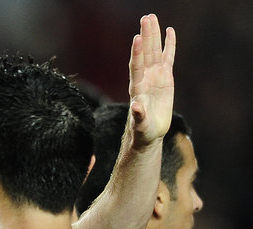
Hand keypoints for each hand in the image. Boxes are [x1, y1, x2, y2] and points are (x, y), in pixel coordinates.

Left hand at [128, 14, 175, 147]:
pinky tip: (169, 31)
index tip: (136, 38)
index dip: (136, 53)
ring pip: (154, 52)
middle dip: (145, 36)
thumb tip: (136, 106)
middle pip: (144, 53)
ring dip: (153, 35)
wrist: (148, 132)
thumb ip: (138, 116)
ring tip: (152, 18)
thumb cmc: (143, 130)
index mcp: (137, 88)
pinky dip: (168, 45)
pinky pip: (167, 57)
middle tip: (146, 18)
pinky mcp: (164, 78)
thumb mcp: (141, 125)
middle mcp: (144, 78)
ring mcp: (154, 76)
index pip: (136, 67)